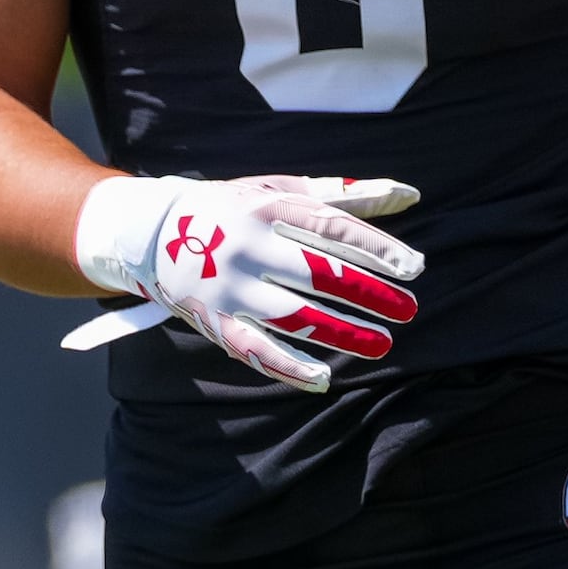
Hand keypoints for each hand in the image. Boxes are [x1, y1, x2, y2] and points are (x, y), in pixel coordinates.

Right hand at [65, 174, 423, 392]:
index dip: (376, 249)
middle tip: (408, 311)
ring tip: (382, 344)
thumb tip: (411, 195)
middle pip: (318, 273)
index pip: (331, 229)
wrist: (152, 231)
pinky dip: (288, 367)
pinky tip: (324, 378)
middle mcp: (247, 245)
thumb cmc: (236, 208)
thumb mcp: (282, 190)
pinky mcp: (214, 320)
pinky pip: (255, 349)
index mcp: (268, 206)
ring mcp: (228, 286)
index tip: (415, 268)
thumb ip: (345, 195)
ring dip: (341, 333)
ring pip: (292, 315)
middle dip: (368, 294)